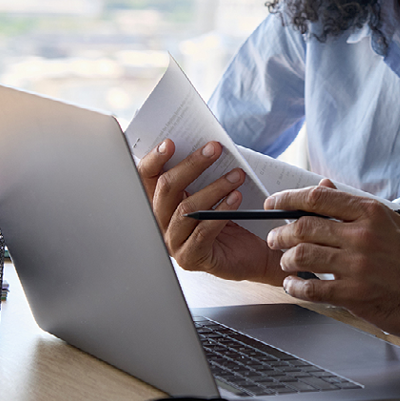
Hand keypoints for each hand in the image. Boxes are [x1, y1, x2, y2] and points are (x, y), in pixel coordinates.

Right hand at [138, 139, 284, 284]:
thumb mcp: (213, 191)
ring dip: (214, 187)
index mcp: (161, 203)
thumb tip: (206, 146)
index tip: (170, 143)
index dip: (154, 159)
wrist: (253, 252)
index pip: (146, 178)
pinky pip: (202, 231)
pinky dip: (220, 212)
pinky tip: (236, 198)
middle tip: (215, 149)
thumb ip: (202, 173)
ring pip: (186, 209)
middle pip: (167, 189)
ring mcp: (173, 242)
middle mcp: (161, 223)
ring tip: (237, 175)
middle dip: (192, 165)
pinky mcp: (190, 258)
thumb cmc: (232, 218)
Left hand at [265, 181, 399, 350]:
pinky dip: (296, 287)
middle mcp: (363, 236)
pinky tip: (294, 286)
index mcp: (372, 214)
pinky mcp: (354, 294)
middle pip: (303, 226)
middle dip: (281, 232)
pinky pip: (311, 288)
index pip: (318, 198)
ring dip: (286, 260)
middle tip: (274, 238)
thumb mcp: (394, 225)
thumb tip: (326, 188)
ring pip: (302, 255)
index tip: (274, 203)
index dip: (288, 198)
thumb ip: (359, 208)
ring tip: (285, 263)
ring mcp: (358, 266)